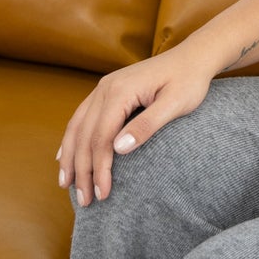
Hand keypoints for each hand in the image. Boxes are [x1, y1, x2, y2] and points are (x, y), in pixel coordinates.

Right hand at [55, 47, 215, 207]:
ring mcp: (104, 87)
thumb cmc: (189, 80)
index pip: (101, 137)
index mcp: (121, 91)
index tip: (102, 194)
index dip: (99, 168)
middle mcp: (106, 87)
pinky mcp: (107, 90)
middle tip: (85, 201)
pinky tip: (65, 155)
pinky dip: (72, 138)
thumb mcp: (175, 104)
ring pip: (77, 126)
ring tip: (66, 184)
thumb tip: (117, 149)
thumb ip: (147, 125)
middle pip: (85, 135)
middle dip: (82, 170)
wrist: (193, 57)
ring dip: (70, 157)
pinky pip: (82, 117)